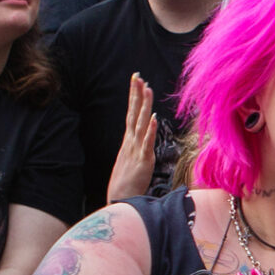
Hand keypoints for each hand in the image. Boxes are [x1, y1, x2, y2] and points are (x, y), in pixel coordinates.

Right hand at [107, 74, 158, 204]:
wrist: (120, 199)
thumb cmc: (127, 180)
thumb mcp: (132, 158)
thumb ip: (137, 145)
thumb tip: (143, 133)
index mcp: (129, 140)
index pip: (132, 113)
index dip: (134, 97)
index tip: (137, 80)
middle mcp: (131, 142)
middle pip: (134, 113)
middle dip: (136, 94)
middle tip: (138, 76)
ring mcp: (136, 150)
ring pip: (141, 124)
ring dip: (144, 106)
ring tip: (148, 89)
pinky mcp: (143, 160)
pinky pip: (147, 143)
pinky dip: (150, 130)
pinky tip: (154, 118)